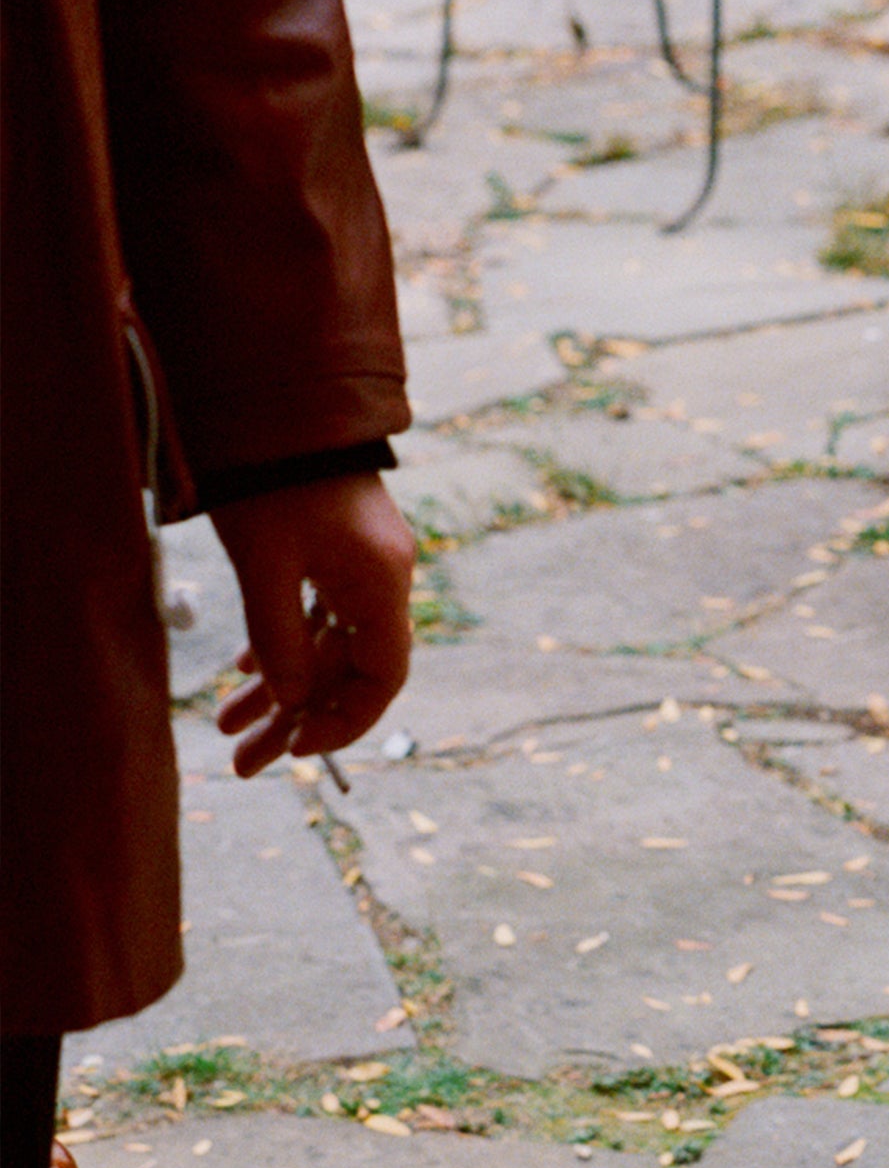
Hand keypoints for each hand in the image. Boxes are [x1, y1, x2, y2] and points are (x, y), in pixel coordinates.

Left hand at [211, 477, 416, 778]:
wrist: (277, 407)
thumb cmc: (273, 484)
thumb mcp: (267, 569)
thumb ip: (282, 641)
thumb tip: (290, 704)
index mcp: (380, 583)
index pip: (382, 677)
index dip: (342, 720)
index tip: (295, 747)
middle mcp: (381, 577)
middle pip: (345, 667)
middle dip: (293, 717)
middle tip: (243, 760)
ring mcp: (360, 562)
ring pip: (325, 644)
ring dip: (279, 686)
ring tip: (227, 727)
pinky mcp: (336, 549)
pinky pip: (317, 614)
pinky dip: (283, 645)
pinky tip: (247, 672)